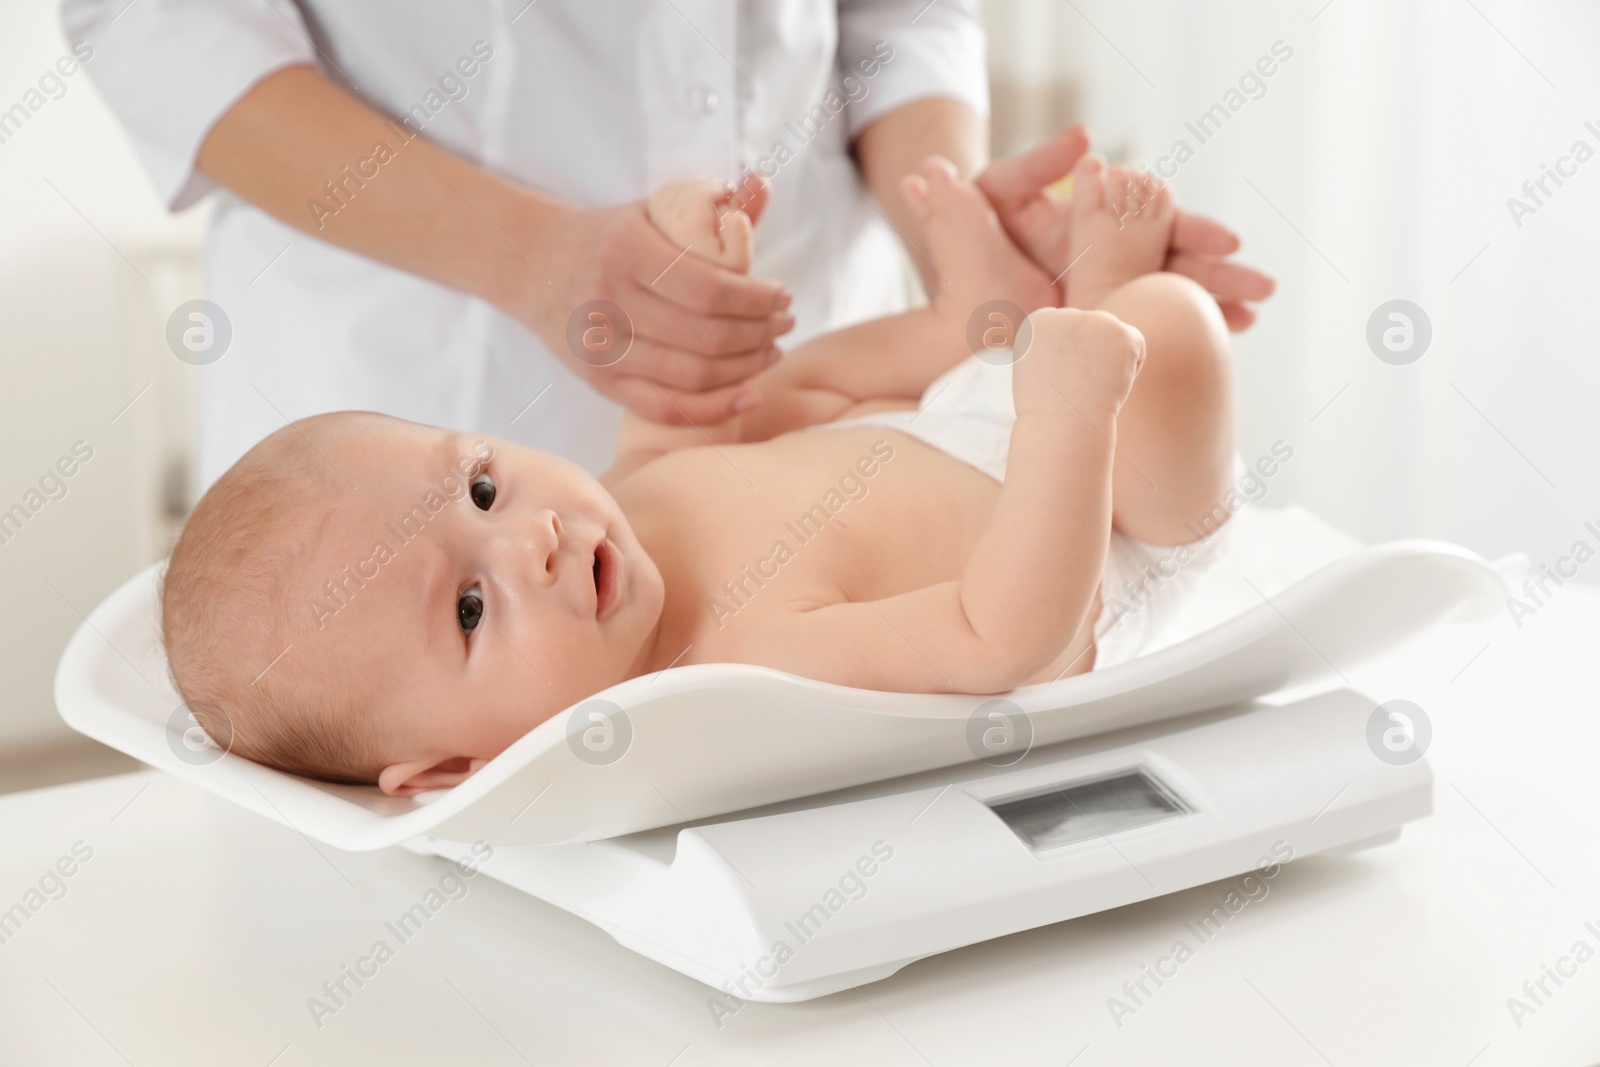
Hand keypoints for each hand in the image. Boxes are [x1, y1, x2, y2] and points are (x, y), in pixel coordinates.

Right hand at [509, 196, 794, 424]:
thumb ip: (712, 204)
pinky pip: (667, 409)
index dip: (757, 300)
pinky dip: (715, 409)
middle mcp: (608, 303)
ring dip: (747, 368)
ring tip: (771, 350)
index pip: (709, 288)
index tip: (783, 296)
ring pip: (693, 377)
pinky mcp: (600, 383)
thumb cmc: (610, 236)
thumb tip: (763, 185)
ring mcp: (601, 350)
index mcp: (625, 251)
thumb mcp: (654, 210)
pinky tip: (750, 394)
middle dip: (760, 333)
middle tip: (785, 323)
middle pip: (707, 336)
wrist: (533, 265)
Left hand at [975, 125, 1275, 329]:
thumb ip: (1035, 166)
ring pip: (1169, 295)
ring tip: (1252, 319)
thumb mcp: (996, 192)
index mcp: (1099, 217)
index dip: (1192, 230)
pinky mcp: (1098, 319)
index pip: (1156, 220)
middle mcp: (1110, 251)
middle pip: (1174, 258)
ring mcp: (1106, 286)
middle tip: (1263, 288)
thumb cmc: (970, 225)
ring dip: (1214, 305)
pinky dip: (1183, 333)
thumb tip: (1084, 136)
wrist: (946, 276)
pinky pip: (1147, 325)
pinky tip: (1222, 341)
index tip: (1228, 241)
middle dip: (1220, 273)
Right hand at [1016, 307, 1145, 424]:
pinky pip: (1137, 345)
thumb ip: (1057, 345)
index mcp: (1038, 321)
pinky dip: (1131, 369)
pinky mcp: (1120, 332)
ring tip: (1092, 386)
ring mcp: (1092, 320)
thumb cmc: (1049, 410)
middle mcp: (1064, 313)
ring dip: (1111, 362)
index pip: (1068, 329)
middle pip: (1093, 328)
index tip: (1060, 381)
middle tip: (1078, 387)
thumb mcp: (1037, 369)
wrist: (1062, 425)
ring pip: (1115, 336)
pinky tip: (1110, 384)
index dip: (1069, 358)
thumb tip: (1084, 340)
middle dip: (1092, 357)